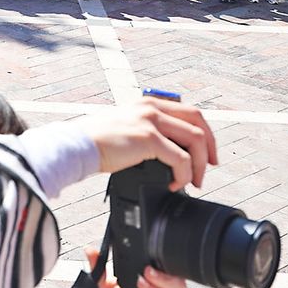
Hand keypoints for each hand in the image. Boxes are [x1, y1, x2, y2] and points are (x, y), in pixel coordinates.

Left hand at [79, 251, 184, 287]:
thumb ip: (98, 274)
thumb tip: (91, 251)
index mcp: (141, 285)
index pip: (157, 266)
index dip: (154, 256)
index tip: (143, 245)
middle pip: (172, 274)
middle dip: (163, 265)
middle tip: (147, 263)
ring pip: (177, 287)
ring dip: (164, 278)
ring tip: (147, 273)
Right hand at [84, 97, 216, 189]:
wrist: (77, 145)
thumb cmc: (97, 141)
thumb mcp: (125, 125)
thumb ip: (146, 130)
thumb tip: (166, 151)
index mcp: (148, 103)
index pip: (189, 111)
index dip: (204, 132)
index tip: (206, 152)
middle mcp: (152, 107)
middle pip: (198, 121)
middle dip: (210, 147)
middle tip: (209, 167)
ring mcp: (150, 121)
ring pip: (195, 140)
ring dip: (200, 164)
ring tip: (194, 181)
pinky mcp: (148, 138)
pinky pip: (181, 158)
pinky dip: (184, 174)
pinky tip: (175, 184)